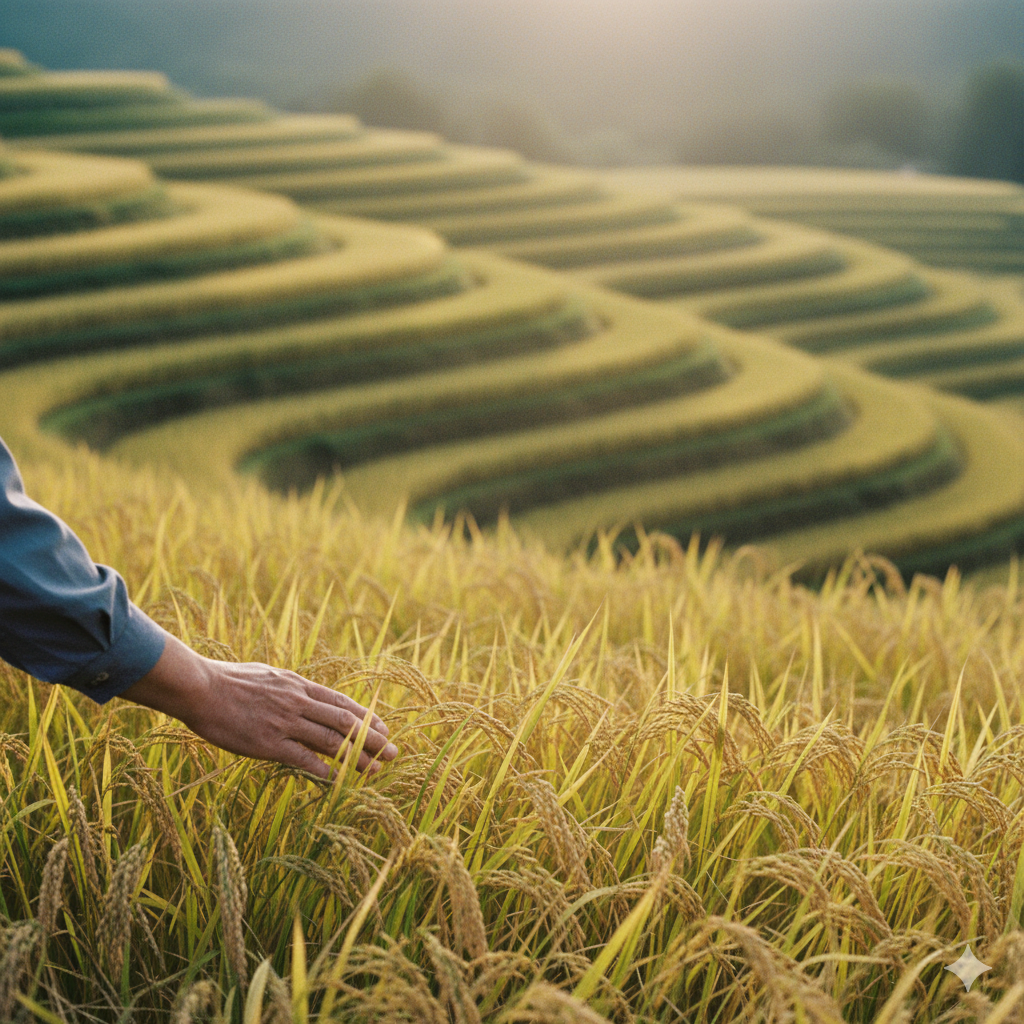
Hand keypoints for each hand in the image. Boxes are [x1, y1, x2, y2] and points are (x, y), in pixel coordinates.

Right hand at [121, 634, 397, 777]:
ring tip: (376, 769)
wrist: (199, 687)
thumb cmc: (229, 680)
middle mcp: (298, 702)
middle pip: (346, 722)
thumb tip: (304, 693)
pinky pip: (303, 758)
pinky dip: (324, 770)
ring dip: (357, 757)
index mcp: (299, 685)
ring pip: (332, 741)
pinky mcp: (268, 742)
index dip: (368, 717)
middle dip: (374, 738)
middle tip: (394, 752)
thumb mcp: (268, 675)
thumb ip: (289, 687)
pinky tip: (338, 781)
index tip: (385, 729)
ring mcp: (285, 722)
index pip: (343, 702)